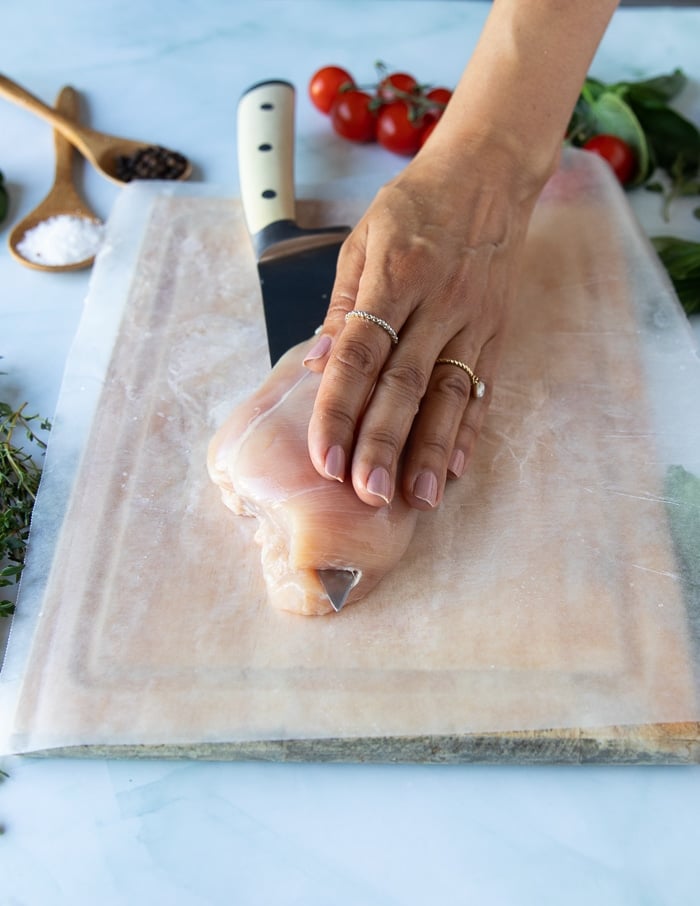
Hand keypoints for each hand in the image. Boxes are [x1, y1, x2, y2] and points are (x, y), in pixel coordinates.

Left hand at [304, 146, 541, 509]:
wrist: (489, 174)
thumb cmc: (415, 204)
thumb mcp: (363, 239)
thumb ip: (342, 305)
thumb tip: (315, 364)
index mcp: (396, 276)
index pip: (361, 354)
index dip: (339, 408)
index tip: (324, 457)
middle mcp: (438, 302)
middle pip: (406, 384)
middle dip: (384, 443)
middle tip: (366, 493)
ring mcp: (474, 320)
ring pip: (450, 394)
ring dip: (431, 450)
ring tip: (417, 499)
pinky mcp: (496, 331)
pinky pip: (483, 387)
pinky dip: (470, 430)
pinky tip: (455, 468)